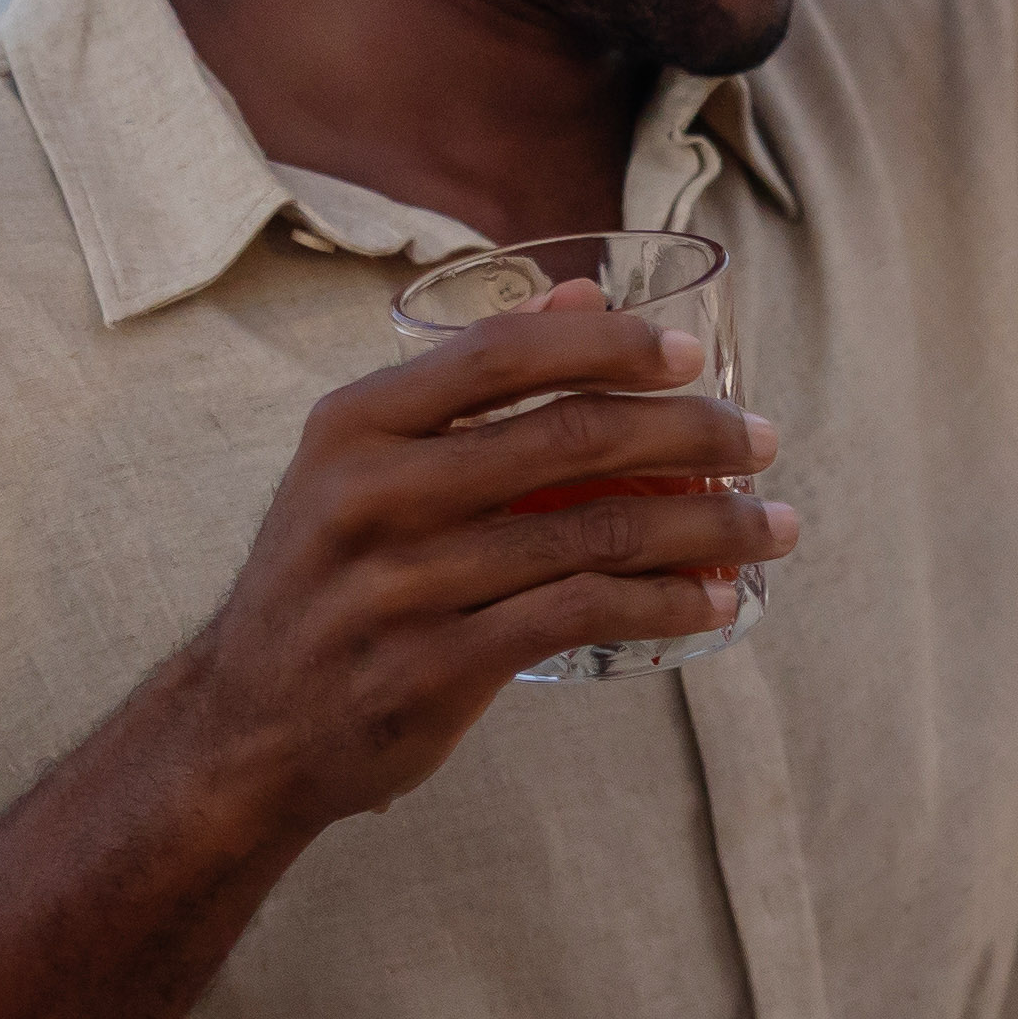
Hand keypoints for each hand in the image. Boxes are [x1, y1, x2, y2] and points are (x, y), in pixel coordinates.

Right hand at [145, 299, 795, 836]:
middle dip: (691, 434)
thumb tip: (582, 293)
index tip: (690, 354)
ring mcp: (407, 585)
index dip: (610, 344)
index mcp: (355, 424)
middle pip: (570, 438)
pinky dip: (667, 604)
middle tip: (759, 440)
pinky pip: (584, 616)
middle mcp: (375, 495)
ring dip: (707, 527)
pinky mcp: (440, 666)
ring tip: (770, 526)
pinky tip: (715, 602)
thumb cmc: (331, 576)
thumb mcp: (362, 463)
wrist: (247, 725)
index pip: (503, 352)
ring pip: (596, 533)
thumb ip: (466, 380)